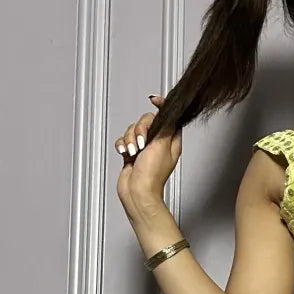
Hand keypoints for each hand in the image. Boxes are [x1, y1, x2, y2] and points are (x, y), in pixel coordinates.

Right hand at [115, 95, 182, 217]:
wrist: (138, 192)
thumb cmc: (152, 175)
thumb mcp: (162, 145)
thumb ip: (164, 126)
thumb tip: (166, 111)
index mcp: (170, 141)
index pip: (168, 117)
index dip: (162, 107)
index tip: (154, 101)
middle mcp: (158, 143)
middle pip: (147, 121)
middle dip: (140, 129)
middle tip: (142, 142)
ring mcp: (144, 148)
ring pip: (133, 130)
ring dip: (130, 139)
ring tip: (134, 152)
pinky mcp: (132, 153)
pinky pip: (124, 140)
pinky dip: (123, 145)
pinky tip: (126, 153)